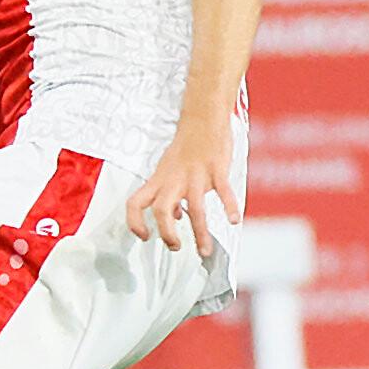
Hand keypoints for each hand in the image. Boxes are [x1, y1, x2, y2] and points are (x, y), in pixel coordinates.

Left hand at [125, 118, 240, 259]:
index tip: (144, 236)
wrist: (202, 118)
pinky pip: (223, 192)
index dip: (135, 223)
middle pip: (161, 211)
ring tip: (205, 250)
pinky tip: (234, 220)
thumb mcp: (170, 170)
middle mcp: (174, 180)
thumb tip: (176, 215)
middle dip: (167, 234)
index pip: (135, 203)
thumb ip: (169, 193)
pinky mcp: (216, 170)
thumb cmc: (187, 146)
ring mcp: (195, 175)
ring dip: (200, 234)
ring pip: (195, 209)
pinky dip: (230, 207)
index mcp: (159, 180)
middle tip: (175, 247)